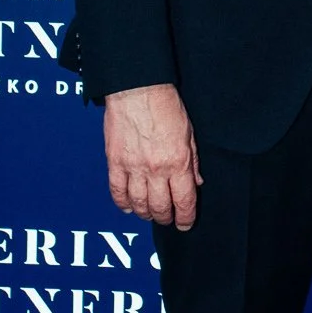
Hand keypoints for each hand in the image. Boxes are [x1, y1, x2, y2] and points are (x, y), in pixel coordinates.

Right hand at [104, 83, 201, 228]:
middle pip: (160, 207)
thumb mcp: (189, 133)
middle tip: (167, 220)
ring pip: (138, 203)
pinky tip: (129, 207)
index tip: (186, 223)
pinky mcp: (115, 162)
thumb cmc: (165, 105)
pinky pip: (117, 191)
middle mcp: (156, 169)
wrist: (138, 89)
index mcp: (178, 163)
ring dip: (145, 213)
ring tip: (150, 214)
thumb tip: (196, 182)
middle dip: (165, 218)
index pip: (184, 201)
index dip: (186, 217)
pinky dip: (122, 203)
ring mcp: (133, 167)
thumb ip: (193, 161)